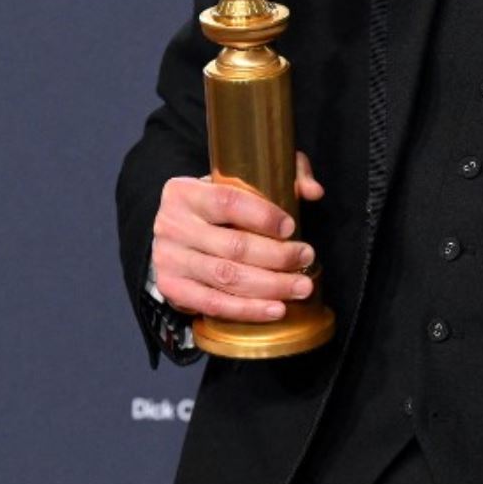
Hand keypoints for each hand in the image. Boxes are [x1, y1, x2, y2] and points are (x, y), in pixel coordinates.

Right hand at [150, 151, 325, 322]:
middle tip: (306, 257)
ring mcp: (168, 259)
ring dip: (270, 285)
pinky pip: (214, 304)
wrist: (178, 235)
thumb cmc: (219, 205)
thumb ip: (285, 174)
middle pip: (233, 245)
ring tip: (301, 286)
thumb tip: (314, 191)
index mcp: (184, 192)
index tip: (292, 226)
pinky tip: (276, 309)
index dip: (263, 216)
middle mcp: (171, 225)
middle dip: (277, 255)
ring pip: (227, 277)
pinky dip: (248, 309)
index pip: (228, 201)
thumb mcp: (245, 179)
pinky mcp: (172, 289)